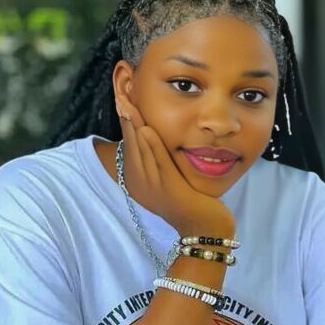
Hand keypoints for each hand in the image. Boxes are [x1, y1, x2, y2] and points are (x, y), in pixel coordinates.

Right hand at [115, 91, 235, 237]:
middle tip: (121, 94)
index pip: (130, 145)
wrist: (203, 229)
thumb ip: (162, 160)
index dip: (126, 122)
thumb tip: (157, 137)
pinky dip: (152, 144)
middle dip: (127, 119)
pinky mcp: (168, 188)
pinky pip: (158, 163)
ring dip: (134, 126)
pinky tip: (146, 128)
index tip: (123, 100)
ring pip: (141, 150)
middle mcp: (142, 183)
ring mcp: (154, 186)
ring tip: (127, 103)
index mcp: (139, 181)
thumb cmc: (191, 202)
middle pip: (132, 145)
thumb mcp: (171, 179)